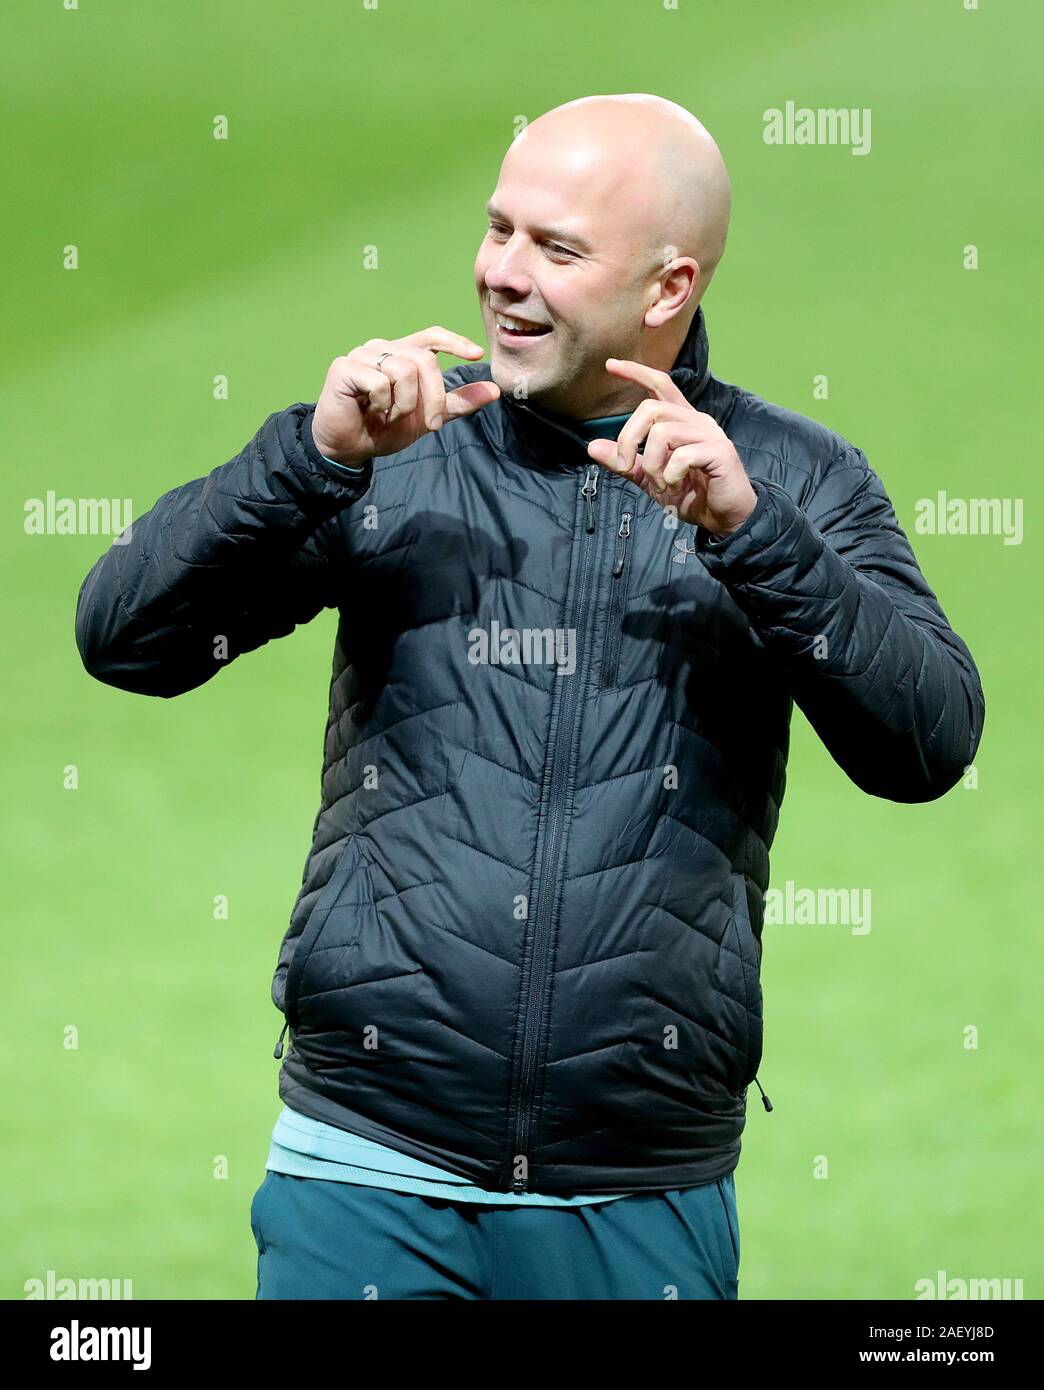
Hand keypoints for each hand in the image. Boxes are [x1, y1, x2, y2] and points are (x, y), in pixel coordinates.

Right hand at [311, 326, 501, 465]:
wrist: (348, 448)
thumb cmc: (384, 429)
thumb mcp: (427, 418)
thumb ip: (458, 402)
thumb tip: (495, 391)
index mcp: (402, 354)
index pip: (432, 336)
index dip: (454, 342)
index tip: (476, 354)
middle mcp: (383, 348)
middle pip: (424, 359)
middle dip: (434, 396)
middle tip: (432, 424)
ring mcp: (362, 355)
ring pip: (404, 370)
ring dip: (405, 405)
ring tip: (390, 416)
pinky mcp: (344, 367)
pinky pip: (380, 382)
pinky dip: (382, 404)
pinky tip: (371, 412)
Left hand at [585, 358, 756, 533]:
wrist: (724, 517)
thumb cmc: (691, 495)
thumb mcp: (650, 479)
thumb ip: (625, 463)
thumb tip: (592, 447)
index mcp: (681, 422)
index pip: (660, 384)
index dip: (636, 372)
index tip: (611, 365)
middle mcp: (696, 421)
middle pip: (651, 408)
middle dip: (628, 438)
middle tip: (625, 466)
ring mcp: (709, 434)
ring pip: (662, 432)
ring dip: (651, 464)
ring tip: (660, 484)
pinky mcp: (719, 451)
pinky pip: (681, 456)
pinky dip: (669, 475)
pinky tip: (674, 486)